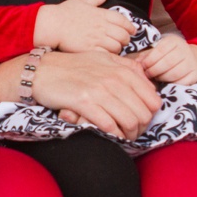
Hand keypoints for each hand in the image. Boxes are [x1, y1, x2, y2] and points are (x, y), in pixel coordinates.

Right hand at [26, 49, 161, 140]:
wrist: (44, 71)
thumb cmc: (74, 67)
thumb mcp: (105, 59)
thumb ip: (128, 68)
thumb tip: (147, 82)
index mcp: (124, 70)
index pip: (153, 100)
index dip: (150, 115)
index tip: (141, 120)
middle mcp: (115, 79)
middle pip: (144, 114)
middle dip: (141, 129)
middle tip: (132, 133)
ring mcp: (100, 91)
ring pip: (130, 122)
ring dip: (129, 135)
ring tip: (123, 137)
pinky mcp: (85, 103)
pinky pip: (109, 125)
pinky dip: (114, 135)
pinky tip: (111, 136)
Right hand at [33, 0, 133, 54]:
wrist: (52, 23)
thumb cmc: (65, 12)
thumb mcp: (81, 1)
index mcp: (101, 14)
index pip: (123, 20)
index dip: (130, 26)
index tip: (132, 31)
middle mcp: (101, 26)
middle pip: (123, 35)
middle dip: (126, 39)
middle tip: (124, 42)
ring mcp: (96, 38)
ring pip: (117, 46)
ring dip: (118, 48)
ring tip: (115, 49)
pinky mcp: (89, 49)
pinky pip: (106, 54)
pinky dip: (110, 55)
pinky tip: (107, 54)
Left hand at [130, 33, 196, 84]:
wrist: (194, 59)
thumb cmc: (171, 55)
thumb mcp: (160, 50)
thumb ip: (147, 55)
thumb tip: (136, 62)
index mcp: (174, 41)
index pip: (160, 51)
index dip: (149, 60)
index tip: (143, 66)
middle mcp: (184, 50)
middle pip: (167, 63)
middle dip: (154, 70)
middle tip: (148, 74)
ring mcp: (192, 62)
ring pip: (174, 73)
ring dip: (162, 78)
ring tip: (157, 78)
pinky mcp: (196, 74)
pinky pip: (182, 82)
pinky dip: (172, 84)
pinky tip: (167, 82)